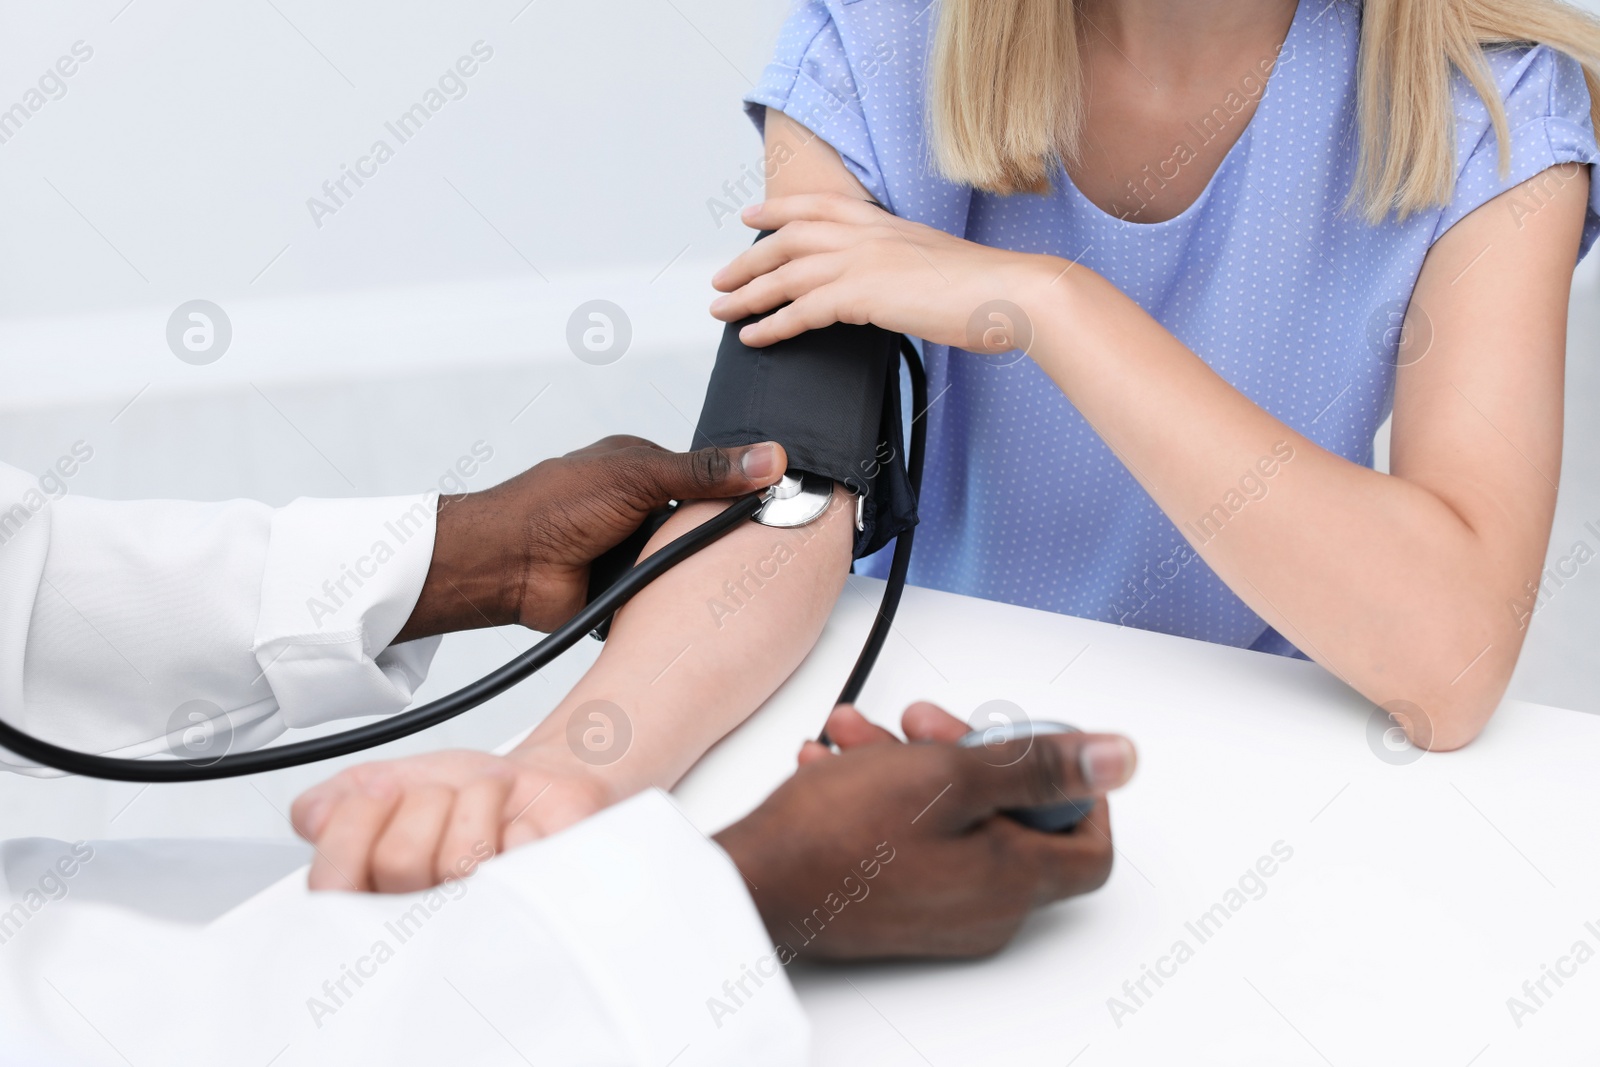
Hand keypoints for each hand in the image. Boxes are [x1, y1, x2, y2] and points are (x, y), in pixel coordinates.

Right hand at [290, 746, 615, 891]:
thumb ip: (336, 798)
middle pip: (398, 862)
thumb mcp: (383, 782)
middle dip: (425, 802)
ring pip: (459, 858)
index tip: (380, 791)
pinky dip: (520, 822)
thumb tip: (314, 817)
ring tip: (482, 804)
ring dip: (476, 801)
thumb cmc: (457, 796)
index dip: (352, 824)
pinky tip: (517, 825)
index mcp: (371, 896)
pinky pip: (517, 856)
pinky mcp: (530, 905)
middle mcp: (419, 921)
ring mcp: (476, 917)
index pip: (330, 885)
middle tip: (442, 799)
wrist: (527, 786)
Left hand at [397, 435, 785, 638]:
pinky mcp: (629, 591)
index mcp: (642, 467)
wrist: (507, 566)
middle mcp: (640, 507)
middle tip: (769, 544)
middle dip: (724, 534)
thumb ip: (705, 471)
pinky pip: (668, 596)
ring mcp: (634, 550)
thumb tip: (768, 458)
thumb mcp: (639, 475)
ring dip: (699, 569)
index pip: (709, 474)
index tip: (780, 498)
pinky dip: (678, 599)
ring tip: (737, 576)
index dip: (741, 487)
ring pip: (688, 561)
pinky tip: (701, 603)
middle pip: (703, 521)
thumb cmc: (553, 506)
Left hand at [709, 194, 1059, 349]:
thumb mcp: (934, 265)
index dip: (778, 211)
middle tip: (721, 280)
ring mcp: (863, 261)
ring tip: (722, 311)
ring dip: (747, 294)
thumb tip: (888, 290)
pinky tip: (754, 337)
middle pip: (788, 239)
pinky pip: (801, 310)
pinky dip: (771, 324)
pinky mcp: (864, 294)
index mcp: (883, 223)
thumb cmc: (985, 289)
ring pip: (786, 274)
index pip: (818, 207)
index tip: (751, 218)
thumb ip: (901, 269)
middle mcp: (867, 234)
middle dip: (748, 260)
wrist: (1012, 292)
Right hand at [713, 702, 1135, 959]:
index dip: (1074, 788)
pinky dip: (889, 796)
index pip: (1089, 842)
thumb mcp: (948, 774)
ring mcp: (941, 912)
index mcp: (1011, 878)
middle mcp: (985, 908)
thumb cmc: (836, 837)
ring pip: (955, 821)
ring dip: (916, 764)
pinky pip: (917, 842)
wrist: (753, 885)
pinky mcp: (900, 909)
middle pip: (1013, 820)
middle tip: (931, 727)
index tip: (1034, 749)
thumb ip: (1037, 763)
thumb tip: (1118, 759)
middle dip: (971, 754)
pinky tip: (842, 767)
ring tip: (864, 734)